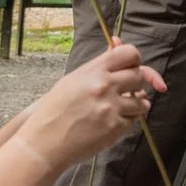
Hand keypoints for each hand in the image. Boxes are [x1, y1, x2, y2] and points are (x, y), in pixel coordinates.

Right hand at [16, 45, 165, 171]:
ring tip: (119, 108)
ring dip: (136, 105)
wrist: (43, 143)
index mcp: (93, 71)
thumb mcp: (72, 80)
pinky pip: (134, 121)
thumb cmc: (53, 111)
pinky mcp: (115, 128)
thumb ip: (99, 64)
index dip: (135, 60)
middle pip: (140, 76)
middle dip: (136, 83)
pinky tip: (111, 122)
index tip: (132, 67)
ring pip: (142, 101)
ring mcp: (111, 108)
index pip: (130, 53)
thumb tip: (117, 41)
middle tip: (126, 90)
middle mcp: (104, 86)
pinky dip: (127, 121)